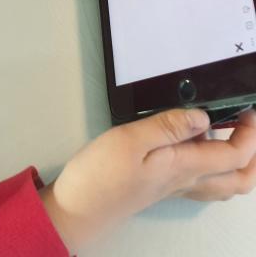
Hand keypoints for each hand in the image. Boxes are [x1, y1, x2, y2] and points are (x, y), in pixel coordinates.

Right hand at [39, 108, 255, 253]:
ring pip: (224, 183)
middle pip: (240, 178)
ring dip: (238, 162)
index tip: (246, 108)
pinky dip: (213, 166)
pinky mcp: (160, 187)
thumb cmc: (101, 174)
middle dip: (253, 153)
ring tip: (226, 133)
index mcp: (185, 166)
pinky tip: (193, 147)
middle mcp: (187, 180)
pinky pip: (203, 182)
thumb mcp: (130, 140)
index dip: (250, 132)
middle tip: (245, 124)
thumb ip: (167, 126)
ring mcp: (175, 187)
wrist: (78, 208)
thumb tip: (203, 116)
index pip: (236, 155)